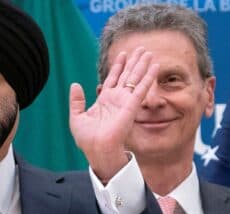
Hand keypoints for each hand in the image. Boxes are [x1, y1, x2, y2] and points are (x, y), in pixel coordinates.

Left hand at [69, 47, 157, 181]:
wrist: (97, 148)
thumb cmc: (87, 139)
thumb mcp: (77, 117)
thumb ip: (76, 101)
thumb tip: (75, 85)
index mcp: (104, 101)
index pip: (113, 79)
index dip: (118, 66)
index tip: (123, 55)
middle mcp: (116, 99)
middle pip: (127, 75)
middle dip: (133, 62)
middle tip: (140, 49)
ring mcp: (125, 101)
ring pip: (135, 78)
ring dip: (142, 65)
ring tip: (148, 52)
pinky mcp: (132, 105)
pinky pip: (141, 88)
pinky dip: (148, 76)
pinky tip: (154, 66)